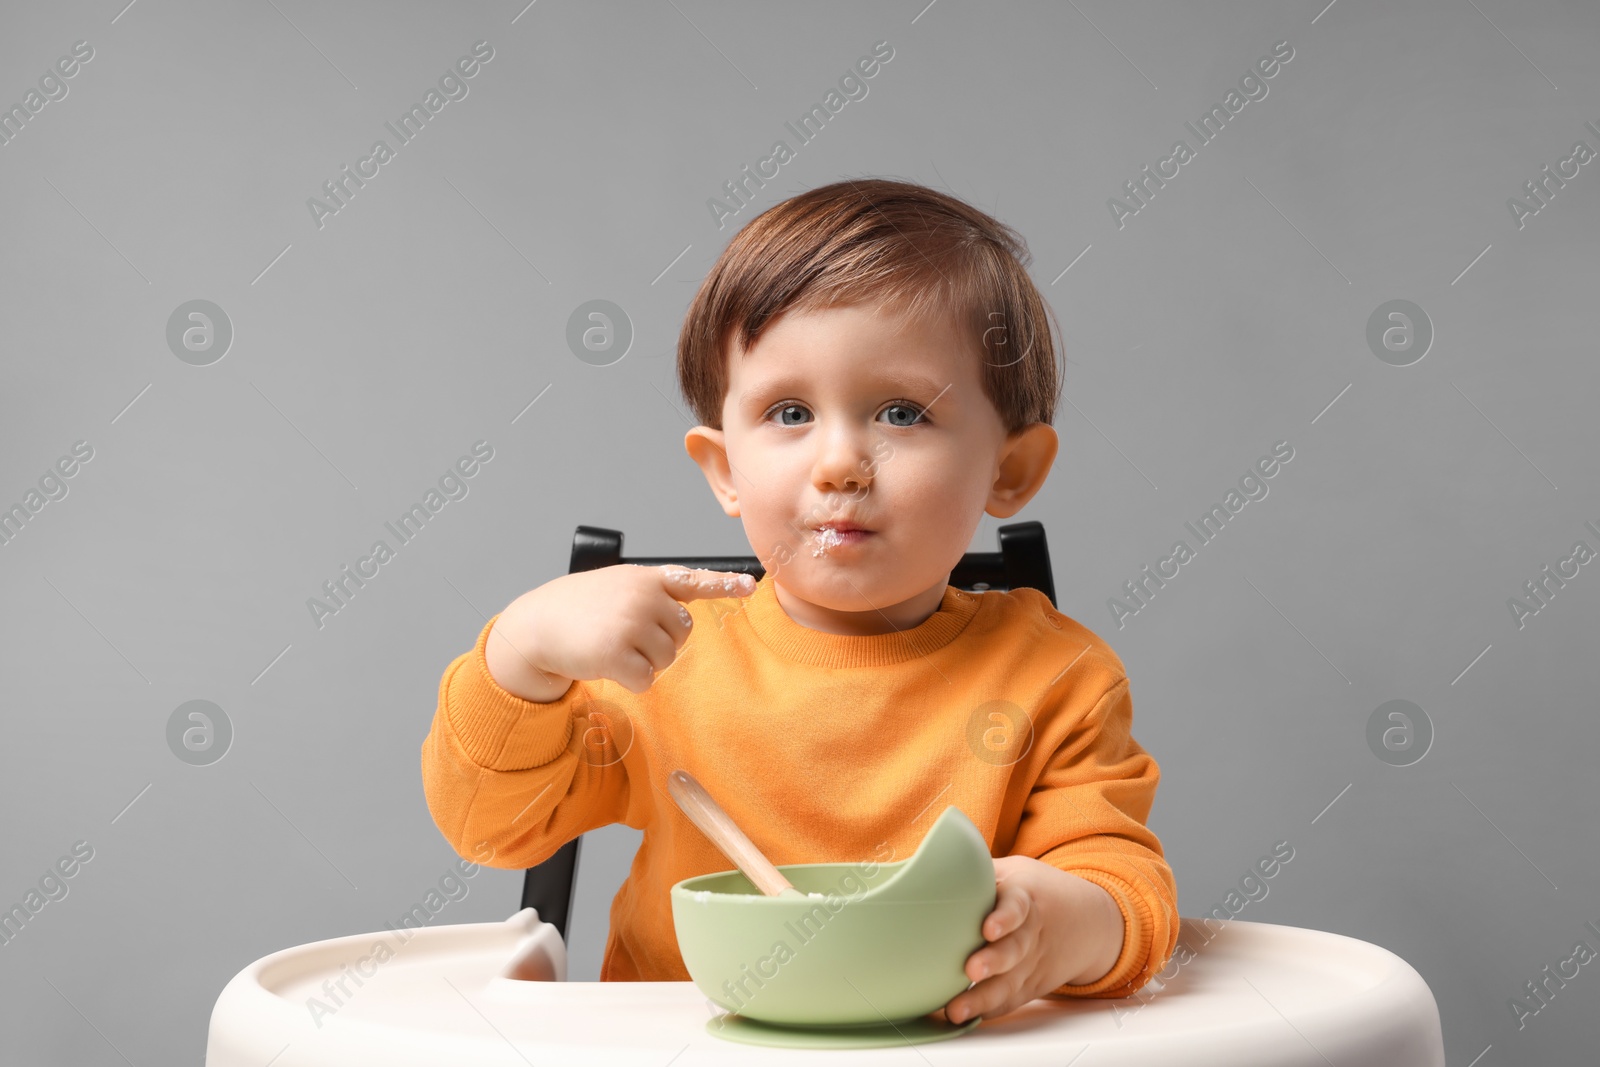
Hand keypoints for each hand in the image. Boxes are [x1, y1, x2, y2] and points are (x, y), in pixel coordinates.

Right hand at [486, 564, 757, 698]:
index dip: (725, 584)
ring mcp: (630, 624)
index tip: (751, 584)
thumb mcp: (618, 585)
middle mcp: (642, 597)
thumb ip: (652, 594)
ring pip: (667, 658)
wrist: (538, 625)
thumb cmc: (580, 608)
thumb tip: (685, 620)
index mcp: (646, 578)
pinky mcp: (617, 653)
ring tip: (614, 646)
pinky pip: (646, 679)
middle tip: (627, 635)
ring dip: (645, 661)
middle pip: (683, 632)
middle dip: (661, 641)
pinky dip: (631, 680)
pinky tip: (608, 664)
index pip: (693, 580)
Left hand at [934, 855, 1124, 1025]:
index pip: (1017, 906)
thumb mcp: (1012, 870)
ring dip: (982, 998)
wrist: (1088, 922)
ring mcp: (1031, 963)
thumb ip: (978, 872)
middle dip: (994, 962)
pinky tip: (966, 1018)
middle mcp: (1030, 933)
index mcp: (1024, 897)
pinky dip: (989, 1011)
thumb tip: (927, 865)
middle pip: (1014, 949)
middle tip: (972, 970)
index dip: (1005, 918)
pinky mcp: (1028, 985)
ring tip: (956, 1010)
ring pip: (1010, 983)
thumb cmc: (1032, 890)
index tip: (988, 929)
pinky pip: (1010, 1000)